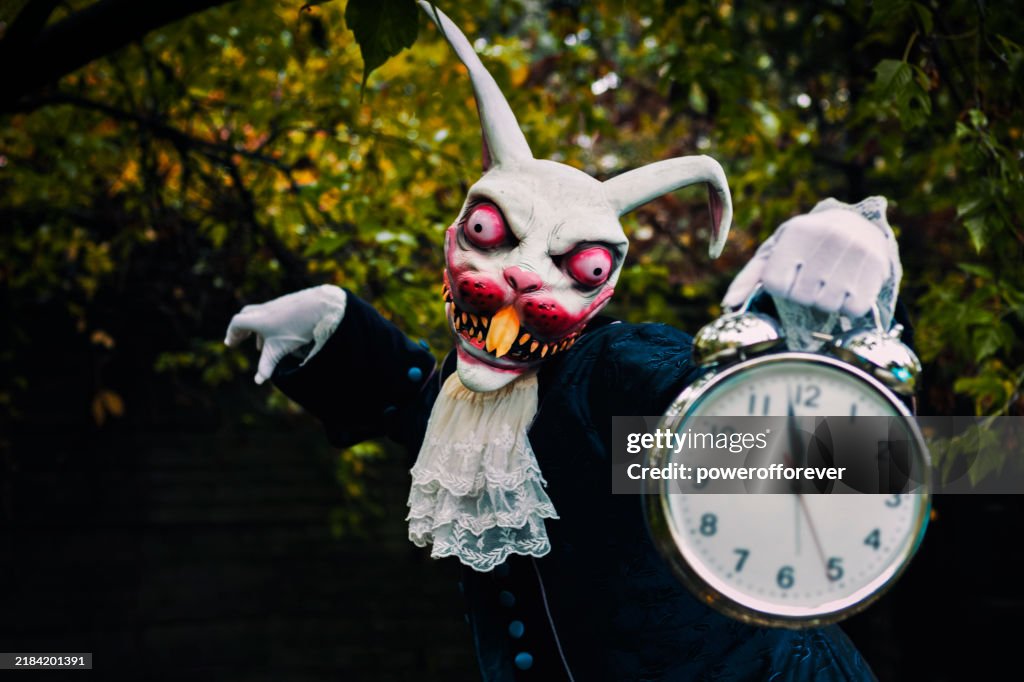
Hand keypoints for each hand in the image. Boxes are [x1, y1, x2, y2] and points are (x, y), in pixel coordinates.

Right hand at [225, 284, 346, 384]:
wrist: (320, 306)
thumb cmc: (297, 327)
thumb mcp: (280, 349)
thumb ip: (267, 365)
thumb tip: (258, 382)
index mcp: (258, 319)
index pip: (237, 323)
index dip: (232, 334)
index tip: (230, 344)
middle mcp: (265, 309)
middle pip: (246, 316)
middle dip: (241, 329)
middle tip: (239, 340)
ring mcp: (277, 305)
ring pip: (261, 315)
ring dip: (256, 328)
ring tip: (260, 345)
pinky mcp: (289, 303)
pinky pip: (273, 314)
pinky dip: (270, 325)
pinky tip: (279, 335)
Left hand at [723, 208, 893, 317]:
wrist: (855, 226)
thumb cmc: (804, 245)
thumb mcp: (775, 251)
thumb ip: (750, 277)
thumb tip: (728, 305)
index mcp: (797, 231)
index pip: (776, 283)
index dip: (780, 288)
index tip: (788, 278)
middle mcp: (828, 236)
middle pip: (802, 297)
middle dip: (803, 296)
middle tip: (811, 281)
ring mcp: (855, 250)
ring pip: (827, 304)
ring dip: (824, 302)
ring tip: (828, 283)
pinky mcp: (877, 266)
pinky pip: (853, 308)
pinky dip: (847, 306)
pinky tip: (847, 288)